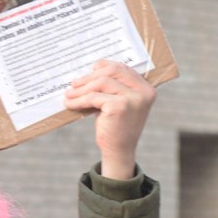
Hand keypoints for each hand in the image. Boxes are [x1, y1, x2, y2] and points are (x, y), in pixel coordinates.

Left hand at [64, 60, 155, 180]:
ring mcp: (133, 99)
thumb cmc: (118, 125)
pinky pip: (94, 97)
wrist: (119, 151)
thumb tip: (93, 69)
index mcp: (147, 89)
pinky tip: (70, 103)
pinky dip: (79, 100)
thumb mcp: (120, 102)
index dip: (105, 66)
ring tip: (70, 94)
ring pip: (101, 83)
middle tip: (74, 84)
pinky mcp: (120, 107)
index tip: (90, 70)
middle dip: (90, 77)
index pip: (123, 68)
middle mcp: (143, 92)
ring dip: (82, 88)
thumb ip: (115, 86)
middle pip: (111, 72)